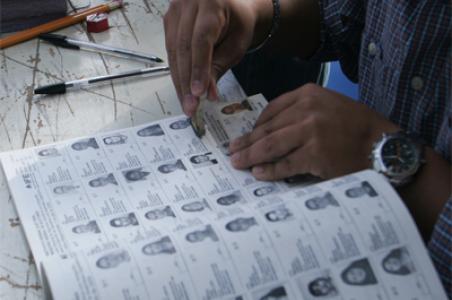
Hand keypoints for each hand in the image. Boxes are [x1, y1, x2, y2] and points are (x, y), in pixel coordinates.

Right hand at [164, 0, 258, 115]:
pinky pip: (170, 50)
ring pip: (173, 51)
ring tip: (187, 103)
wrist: (233, 10)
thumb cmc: (238, 24)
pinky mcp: (169, 20)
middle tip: (191, 107)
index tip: (198, 93)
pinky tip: (182, 89)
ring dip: (179, 81)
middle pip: (183, 47)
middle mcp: (189, 2)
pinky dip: (177, 72)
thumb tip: (206, 94)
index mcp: (211, 2)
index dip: (198, 69)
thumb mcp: (236, 46)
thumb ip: (219, 66)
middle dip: (186, 81)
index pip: (200, 40)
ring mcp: (175, 10)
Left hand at [229, 84, 398, 179]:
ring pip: (271, 146)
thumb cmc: (356, 127)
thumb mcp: (328, 106)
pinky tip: (259, 173)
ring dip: (251, 156)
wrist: (383, 144)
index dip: (255, 126)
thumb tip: (268, 130)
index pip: (271, 110)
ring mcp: (311, 132)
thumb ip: (300, 113)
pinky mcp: (315, 154)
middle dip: (246, 142)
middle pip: (267, 129)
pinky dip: (270, 170)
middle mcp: (307, 110)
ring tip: (238, 163)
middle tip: (231, 151)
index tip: (245, 135)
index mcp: (308, 94)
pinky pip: (285, 164)